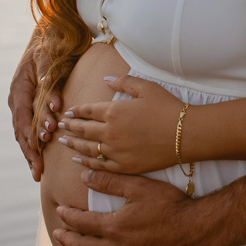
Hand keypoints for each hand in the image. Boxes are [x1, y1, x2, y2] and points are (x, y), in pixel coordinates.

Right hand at [8, 31, 61, 180]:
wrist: (45, 38)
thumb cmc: (47, 47)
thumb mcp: (47, 57)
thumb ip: (46, 75)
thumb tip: (48, 95)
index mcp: (19, 89)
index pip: (23, 116)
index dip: (30, 132)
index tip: (39, 146)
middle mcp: (18, 100)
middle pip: (21, 130)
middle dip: (29, 152)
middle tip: (39, 172)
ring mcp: (22, 105)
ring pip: (24, 134)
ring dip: (31, 153)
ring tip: (38, 173)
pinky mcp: (30, 108)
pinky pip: (30, 130)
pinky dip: (33, 146)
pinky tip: (39, 161)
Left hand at [54, 168, 196, 245]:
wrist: (197, 228)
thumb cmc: (170, 205)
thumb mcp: (139, 186)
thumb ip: (109, 182)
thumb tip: (84, 176)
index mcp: (113, 227)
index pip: (82, 222)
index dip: (69, 216)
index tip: (60, 211)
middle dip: (68, 241)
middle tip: (58, 236)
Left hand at [57, 75, 182, 174]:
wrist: (186, 134)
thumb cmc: (168, 108)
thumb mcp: (147, 87)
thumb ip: (123, 82)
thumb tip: (105, 80)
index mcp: (114, 111)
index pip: (87, 111)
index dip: (75, 112)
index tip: (67, 113)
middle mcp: (110, 132)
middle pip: (83, 129)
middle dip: (69, 127)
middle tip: (59, 126)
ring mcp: (116, 151)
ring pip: (87, 148)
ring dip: (73, 143)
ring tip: (62, 141)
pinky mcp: (124, 166)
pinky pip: (99, 165)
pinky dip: (86, 162)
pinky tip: (78, 160)